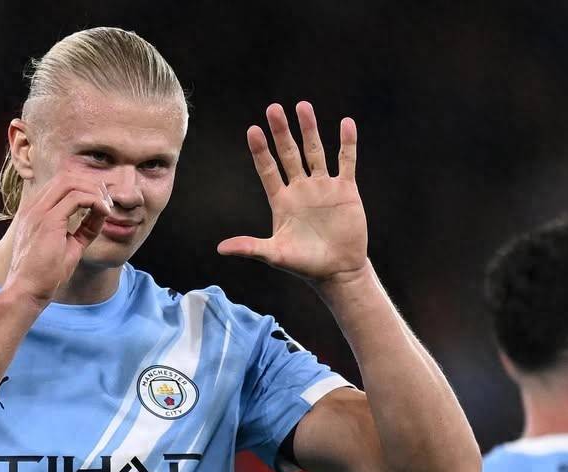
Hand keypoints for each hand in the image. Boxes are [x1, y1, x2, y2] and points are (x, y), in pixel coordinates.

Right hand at [3, 172, 112, 307]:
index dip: (85, 187)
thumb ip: (84, 228)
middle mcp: (34, 207)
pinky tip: (104, 211)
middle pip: (66, 177)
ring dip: (94, 191)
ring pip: (70, 182)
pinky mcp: (47, 221)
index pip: (61, 184)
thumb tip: (101, 214)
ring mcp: (38, 212)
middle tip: (108, 200)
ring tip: (107, 206)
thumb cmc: (44, 274)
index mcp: (35, 212)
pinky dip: (94, 200)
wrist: (26, 291)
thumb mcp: (70, 246)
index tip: (102, 201)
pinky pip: (76, 198)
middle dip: (91, 184)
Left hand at [218, 102, 367, 284]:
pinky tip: (346, 124)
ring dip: (310, 130)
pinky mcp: (346, 190)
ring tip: (303, 106)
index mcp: (281, 201)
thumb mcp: (274, 254)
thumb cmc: (304, 264)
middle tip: (273, 108)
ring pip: (315, 152)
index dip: (261, 151)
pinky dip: (347, 144)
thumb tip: (220, 249)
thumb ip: (250, 247)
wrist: (337, 270)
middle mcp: (300, 189)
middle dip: (282, 132)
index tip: (253, 131)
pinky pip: (346, 162)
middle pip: (289, 154)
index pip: (268, 170)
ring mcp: (323, 187)